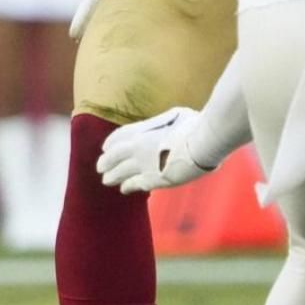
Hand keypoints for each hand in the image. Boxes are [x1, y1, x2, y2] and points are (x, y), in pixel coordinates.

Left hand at [97, 107, 217, 194]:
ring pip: (119, 173)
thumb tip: (167, 122)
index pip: (118, 137)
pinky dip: (128, 186)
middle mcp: (137, 147)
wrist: (204, 143)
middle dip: (105, 162)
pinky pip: (135, 184)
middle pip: (113, 157)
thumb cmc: (196, 126)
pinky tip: (124, 189)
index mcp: (142, 130)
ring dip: (111, 177)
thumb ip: (165, 122)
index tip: (105, 148)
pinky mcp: (154, 179)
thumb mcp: (176, 115)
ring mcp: (143, 164)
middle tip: (101, 167)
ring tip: (106, 180)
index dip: (110, 143)